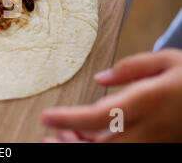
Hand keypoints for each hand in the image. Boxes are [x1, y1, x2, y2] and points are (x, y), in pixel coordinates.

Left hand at [41, 49, 181, 141]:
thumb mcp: (168, 61)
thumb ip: (131, 68)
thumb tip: (101, 79)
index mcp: (148, 102)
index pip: (98, 117)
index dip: (67, 119)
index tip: (46, 118)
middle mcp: (149, 129)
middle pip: (100, 148)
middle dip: (70, 145)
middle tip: (49, 136)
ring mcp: (155, 142)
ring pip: (111, 154)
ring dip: (83, 147)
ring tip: (64, 135)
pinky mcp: (158, 146)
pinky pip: (125, 152)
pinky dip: (101, 146)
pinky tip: (88, 137)